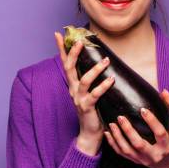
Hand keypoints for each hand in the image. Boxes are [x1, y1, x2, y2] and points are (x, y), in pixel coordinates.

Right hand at [54, 31, 114, 154]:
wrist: (90, 133)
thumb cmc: (92, 110)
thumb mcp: (89, 92)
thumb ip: (90, 79)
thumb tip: (99, 61)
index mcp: (73, 85)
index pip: (65, 63)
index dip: (61, 49)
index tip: (58, 34)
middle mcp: (73, 90)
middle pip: (69, 68)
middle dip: (73, 54)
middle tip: (80, 42)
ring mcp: (79, 99)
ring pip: (84, 80)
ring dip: (95, 69)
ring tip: (106, 60)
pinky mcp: (87, 107)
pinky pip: (95, 94)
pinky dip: (103, 86)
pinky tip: (111, 79)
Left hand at [104, 89, 168, 167]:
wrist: (165, 163)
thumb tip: (164, 92)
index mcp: (167, 144)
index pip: (160, 133)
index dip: (152, 121)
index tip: (142, 109)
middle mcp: (155, 154)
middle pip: (140, 144)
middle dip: (129, 131)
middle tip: (121, 117)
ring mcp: (143, 159)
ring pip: (128, 150)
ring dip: (118, 137)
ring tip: (112, 124)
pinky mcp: (135, 161)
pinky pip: (121, 153)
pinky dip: (113, 143)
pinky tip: (107, 132)